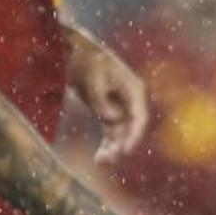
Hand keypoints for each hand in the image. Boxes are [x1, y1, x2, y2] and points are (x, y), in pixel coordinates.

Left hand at [67, 31, 147, 163]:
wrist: (76, 52)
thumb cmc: (87, 62)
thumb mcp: (93, 79)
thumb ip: (102, 100)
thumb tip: (111, 118)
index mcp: (133, 89)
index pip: (139, 117)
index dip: (134, 136)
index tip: (125, 151)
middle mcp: (131, 100)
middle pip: (131, 129)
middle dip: (121, 146)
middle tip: (108, 160)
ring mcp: (120, 106)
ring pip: (121, 133)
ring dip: (113, 148)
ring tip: (101, 162)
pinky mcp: (108, 111)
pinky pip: (111, 132)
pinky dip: (107, 144)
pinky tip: (99, 158)